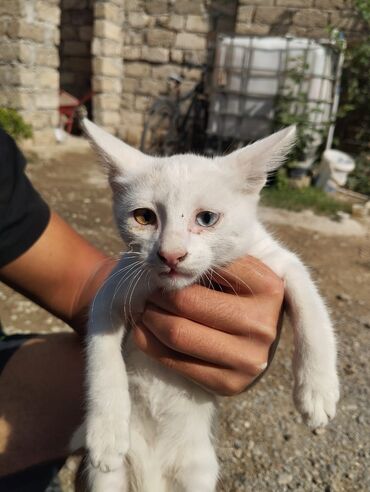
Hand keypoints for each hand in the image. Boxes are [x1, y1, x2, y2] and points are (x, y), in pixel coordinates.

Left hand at [133, 256, 283, 395]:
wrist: (252, 336)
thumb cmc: (236, 291)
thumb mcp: (234, 266)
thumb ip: (209, 254)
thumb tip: (165, 254)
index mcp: (269, 287)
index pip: (207, 267)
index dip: (178, 266)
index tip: (164, 266)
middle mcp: (264, 325)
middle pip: (186, 301)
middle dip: (157, 292)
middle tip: (146, 288)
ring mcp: (250, 359)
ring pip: (177, 333)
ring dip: (149, 316)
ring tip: (145, 306)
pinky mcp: (230, 384)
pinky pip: (173, 361)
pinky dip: (149, 341)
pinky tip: (145, 329)